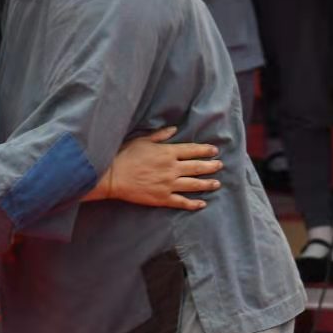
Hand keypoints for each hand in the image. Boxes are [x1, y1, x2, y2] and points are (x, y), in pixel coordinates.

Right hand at [95, 126, 220, 208]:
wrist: (113, 177)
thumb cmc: (125, 156)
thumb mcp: (142, 140)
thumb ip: (160, 135)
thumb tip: (174, 129)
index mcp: (167, 153)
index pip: (192, 150)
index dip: (205, 150)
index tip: (215, 150)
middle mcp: (172, 168)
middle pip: (197, 167)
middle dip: (210, 166)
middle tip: (220, 165)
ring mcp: (168, 184)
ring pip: (193, 184)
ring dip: (207, 184)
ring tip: (217, 183)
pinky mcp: (162, 198)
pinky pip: (181, 201)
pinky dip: (193, 203)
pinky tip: (202, 204)